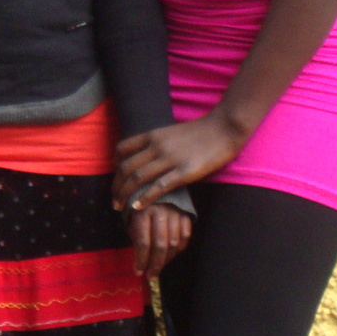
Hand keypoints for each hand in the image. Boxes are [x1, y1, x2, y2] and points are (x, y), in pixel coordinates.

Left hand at [113, 110, 247, 212]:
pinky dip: (145, 198)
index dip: (114, 164)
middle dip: (116, 185)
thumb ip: (157, 143)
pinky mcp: (185, 172)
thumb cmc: (200, 132)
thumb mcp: (171, 132)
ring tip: (119, 206)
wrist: (224, 128)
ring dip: (124, 194)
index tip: (114, 177)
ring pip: (138, 178)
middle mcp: (157, 146)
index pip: (122, 148)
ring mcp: (170, 159)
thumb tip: (146, 157)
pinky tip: (137, 207)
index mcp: (153, 135)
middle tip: (113, 199)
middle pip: (126, 167)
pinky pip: (159, 186)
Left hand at [127, 204, 191, 279]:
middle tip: (150, 277)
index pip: (143, 242)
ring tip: (159, 266)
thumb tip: (139, 257)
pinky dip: (179, 248)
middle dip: (155, 264)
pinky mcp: (186, 213)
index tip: (138, 272)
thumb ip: (135, 232)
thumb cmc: (139, 200)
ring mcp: (175, 212)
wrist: (155, 181)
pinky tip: (171, 254)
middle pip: (160, 245)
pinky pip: (186, 236)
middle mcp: (160, 211)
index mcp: (142, 211)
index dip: (140, 260)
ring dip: (167, 259)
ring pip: (174, 243)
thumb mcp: (130, 213)